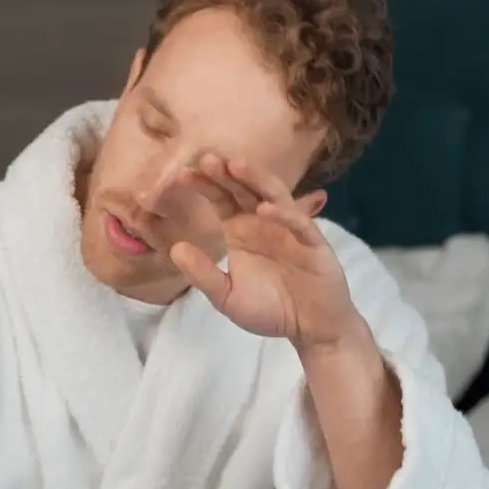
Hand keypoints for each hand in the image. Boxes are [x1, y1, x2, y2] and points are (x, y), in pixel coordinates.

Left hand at [168, 154, 361, 350]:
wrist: (310, 330)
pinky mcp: (313, 243)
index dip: (204, 185)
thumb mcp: (227, 296)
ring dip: (255, 179)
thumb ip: (203, 274)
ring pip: (273, 195)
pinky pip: (299, 223)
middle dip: (226, 174)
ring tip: (235, 166)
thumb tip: (175, 249)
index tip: (181, 174)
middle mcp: (263, 221)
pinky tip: (264, 209)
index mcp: (240, 229)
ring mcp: (289, 228)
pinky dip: (283, 214)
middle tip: (206, 159)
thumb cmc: (269, 309)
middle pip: (243, 190)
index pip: (220, 198)